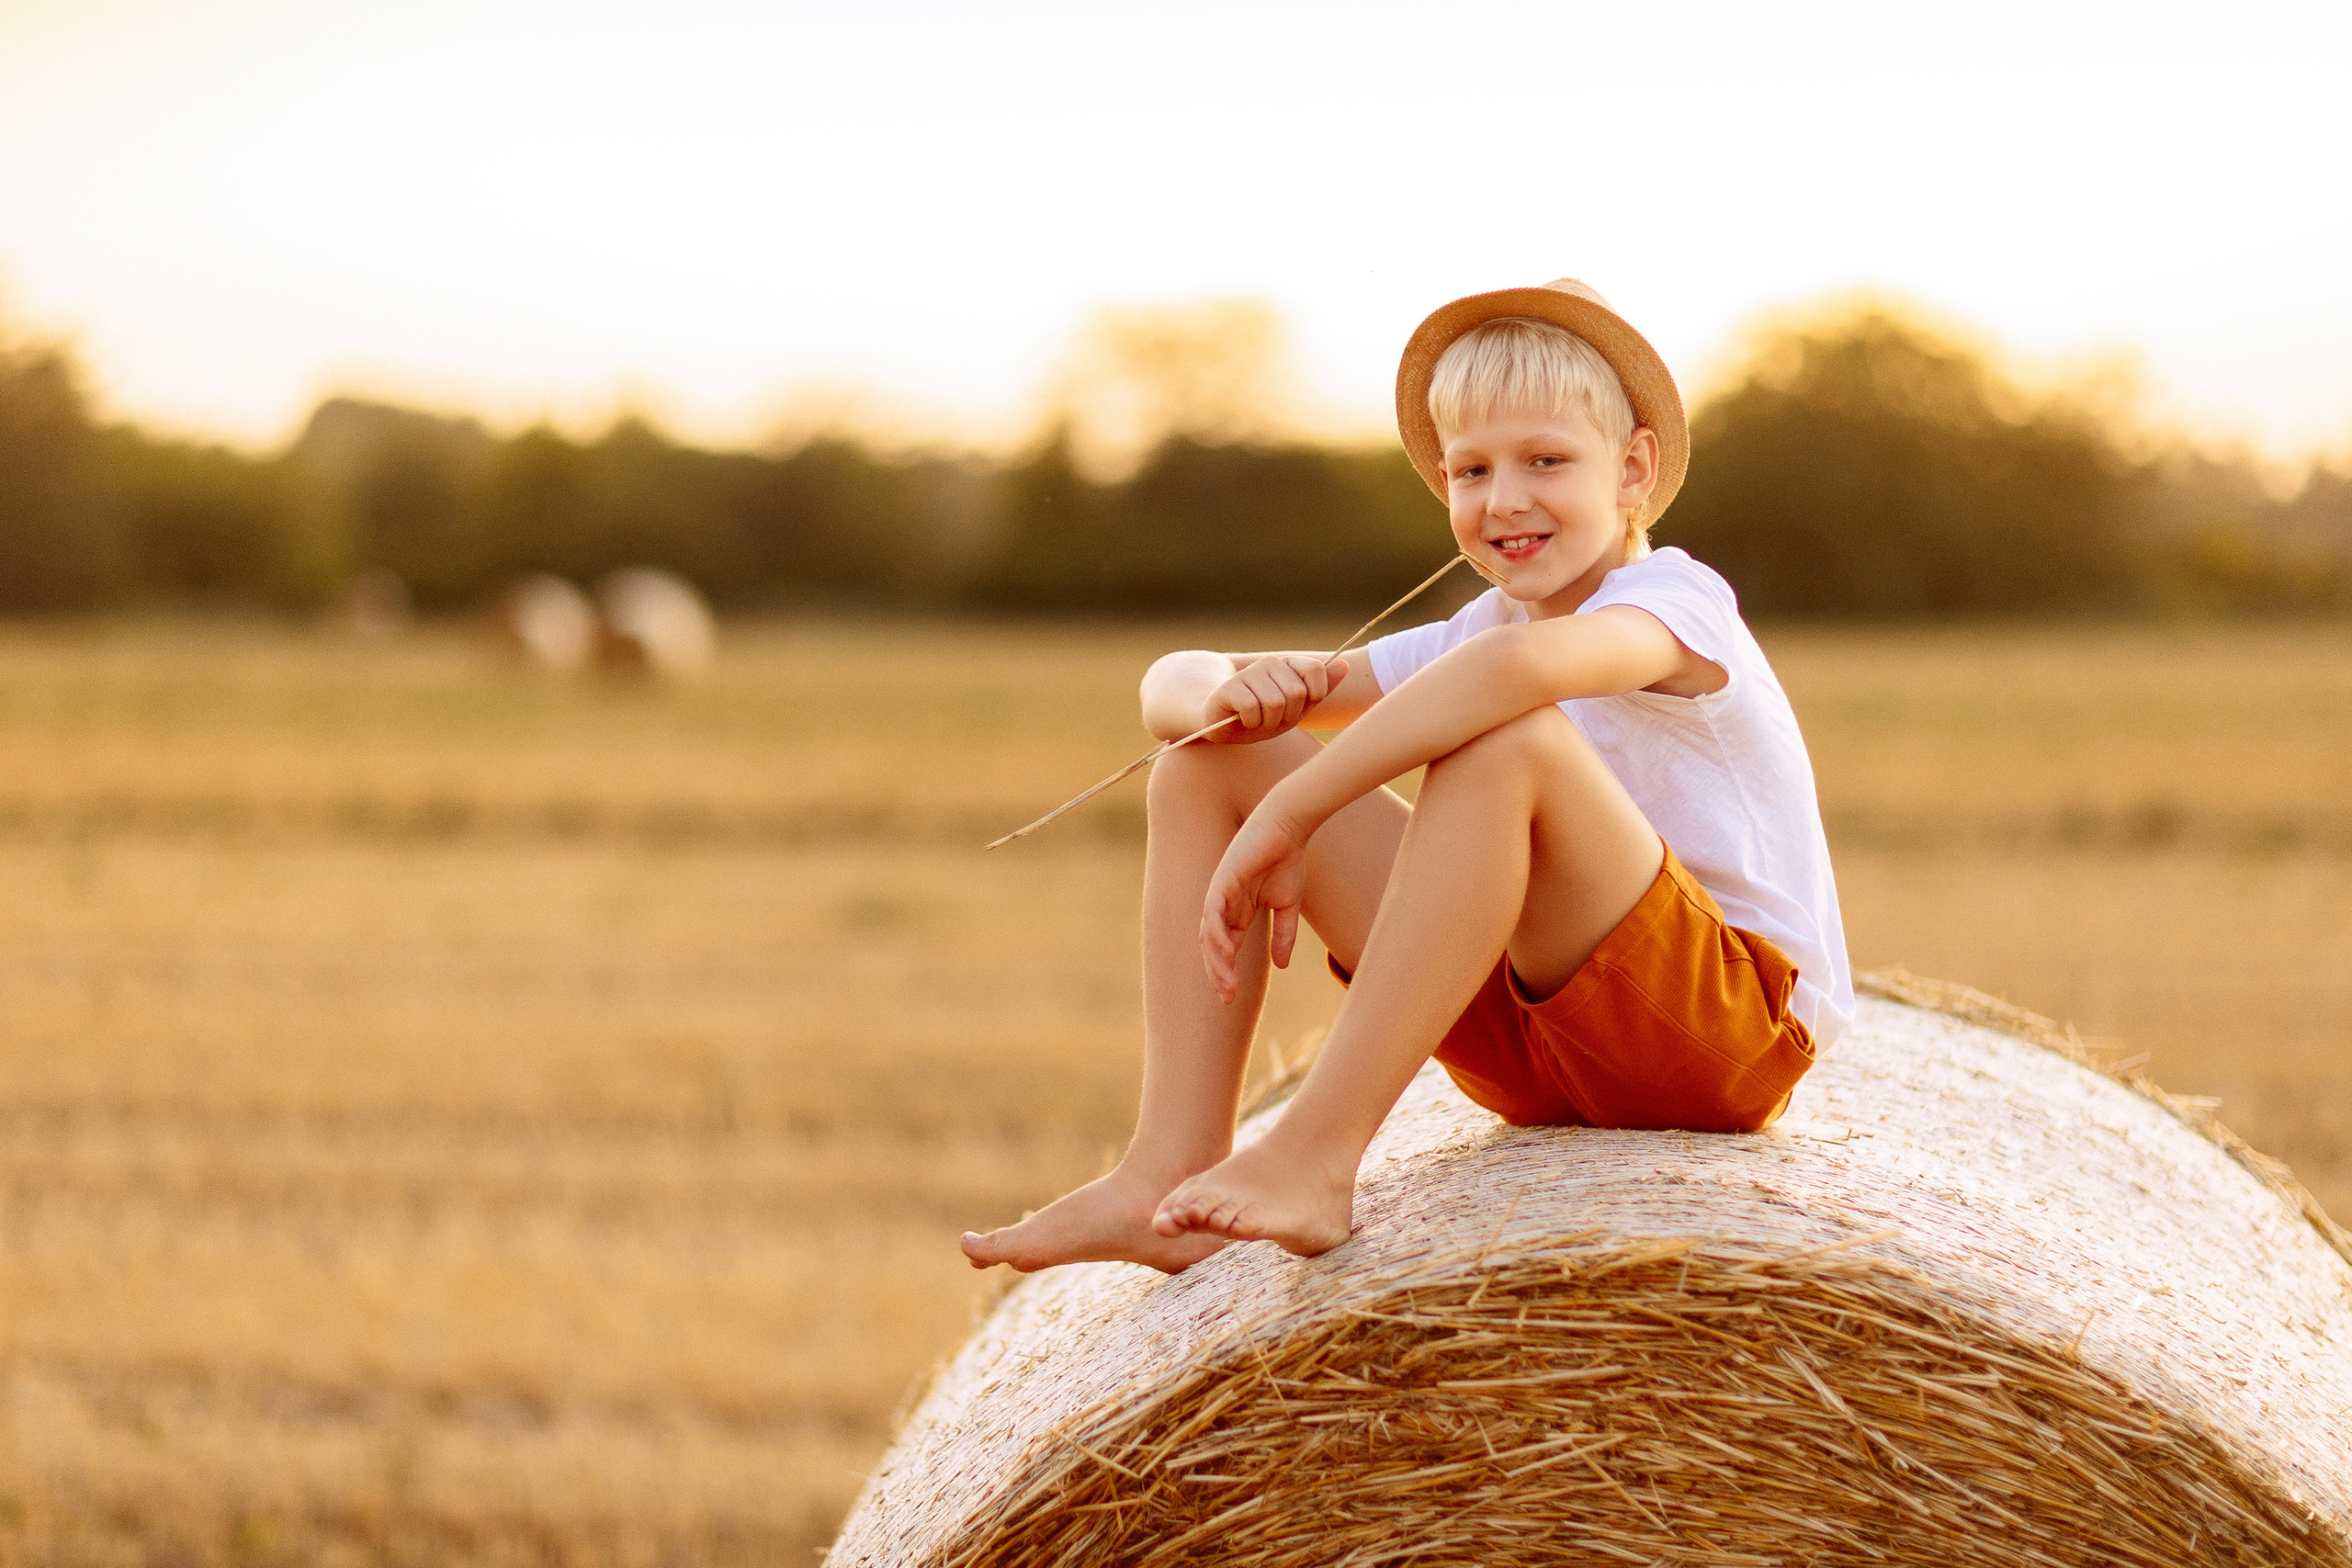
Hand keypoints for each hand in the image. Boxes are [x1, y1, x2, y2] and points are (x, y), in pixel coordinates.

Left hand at [1200, 807, 1311, 1001]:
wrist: (1287, 826)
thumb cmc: (1286, 860)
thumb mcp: (1287, 905)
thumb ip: (1283, 935)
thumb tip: (1281, 966)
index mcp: (1238, 912)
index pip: (1226, 949)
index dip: (1226, 973)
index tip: (1231, 999)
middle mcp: (1224, 906)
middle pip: (1212, 947)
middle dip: (1218, 974)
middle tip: (1227, 998)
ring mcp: (1220, 894)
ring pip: (1210, 935)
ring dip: (1217, 961)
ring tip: (1227, 984)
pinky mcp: (1222, 881)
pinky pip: (1213, 913)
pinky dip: (1218, 933)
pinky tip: (1227, 952)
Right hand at [1201, 654, 1348, 743]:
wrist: (1221, 724)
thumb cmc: (1262, 718)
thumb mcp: (1296, 709)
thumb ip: (1321, 689)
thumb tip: (1346, 664)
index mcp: (1288, 665)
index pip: (1315, 670)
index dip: (1313, 695)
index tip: (1298, 707)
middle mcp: (1269, 663)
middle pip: (1296, 693)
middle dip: (1287, 716)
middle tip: (1272, 719)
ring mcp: (1248, 673)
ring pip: (1275, 703)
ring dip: (1268, 722)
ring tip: (1257, 720)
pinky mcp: (1229, 688)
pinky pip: (1253, 709)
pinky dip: (1251, 723)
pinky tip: (1242, 720)